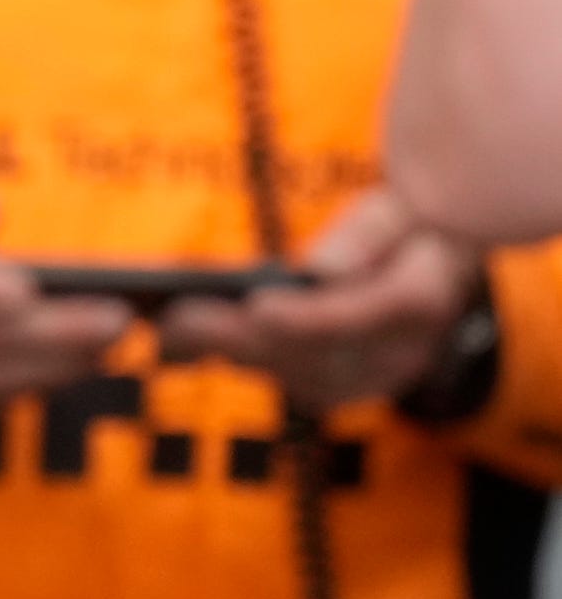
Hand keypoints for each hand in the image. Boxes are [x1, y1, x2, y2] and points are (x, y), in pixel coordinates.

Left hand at [155, 184, 483, 414]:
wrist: (433, 268)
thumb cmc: (410, 225)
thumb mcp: (400, 209)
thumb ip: (366, 234)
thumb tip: (320, 270)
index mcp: (424, 301)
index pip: (360, 317)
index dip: (307, 317)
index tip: (256, 306)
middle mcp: (398, 353)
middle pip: (308, 353)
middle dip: (238, 336)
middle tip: (176, 317)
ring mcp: (366, 380)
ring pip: (285, 372)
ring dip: (222, 350)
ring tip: (165, 326)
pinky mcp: (335, 389)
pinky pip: (277, 378)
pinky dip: (229, 356)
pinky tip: (179, 342)